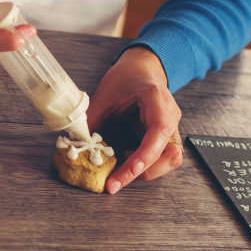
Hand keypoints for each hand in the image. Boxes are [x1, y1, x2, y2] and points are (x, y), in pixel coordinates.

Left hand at [86, 47, 182, 193]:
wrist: (141, 70)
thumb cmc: (126, 78)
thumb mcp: (104, 95)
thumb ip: (92, 122)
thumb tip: (78, 149)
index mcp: (157, 100)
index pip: (157, 133)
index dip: (143, 157)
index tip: (124, 173)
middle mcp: (170, 117)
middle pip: (169, 155)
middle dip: (143, 172)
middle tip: (115, 179)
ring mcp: (172, 129)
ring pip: (168, 161)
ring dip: (145, 171)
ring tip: (121, 165)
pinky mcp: (166, 139)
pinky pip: (161, 159)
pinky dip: (143, 165)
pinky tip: (127, 159)